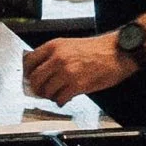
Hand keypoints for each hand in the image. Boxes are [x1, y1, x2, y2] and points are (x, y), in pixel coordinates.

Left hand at [21, 32, 138, 103]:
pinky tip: (64, 99)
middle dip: (37, 88)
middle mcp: (58, 58)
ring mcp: (66, 72)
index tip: (29, 78)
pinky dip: (60, 101)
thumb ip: (54, 55)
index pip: (29, 61)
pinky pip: (60, 99)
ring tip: (56, 95)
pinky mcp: (77, 85)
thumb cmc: (98, 49)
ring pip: (46, 91)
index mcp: (54, 46)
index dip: (27, 73)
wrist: (117, 52)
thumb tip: (42, 70)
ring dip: (49, 96)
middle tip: (41, 91)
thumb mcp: (70, 45)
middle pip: (34, 78)